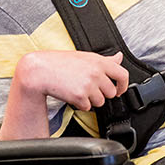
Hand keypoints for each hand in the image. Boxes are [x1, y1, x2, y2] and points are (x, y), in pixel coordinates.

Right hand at [14, 51, 129, 110]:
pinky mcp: (80, 97)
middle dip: (102, 93)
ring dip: (90, 99)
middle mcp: (96, 73)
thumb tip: (119, 57)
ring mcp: (88, 85)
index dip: (123, 85)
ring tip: (77, 88)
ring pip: (100, 102)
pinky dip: (80, 104)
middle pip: (111, 92)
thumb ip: (105, 60)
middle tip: (88, 87)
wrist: (41, 70)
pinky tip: (72, 94)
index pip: (122, 74)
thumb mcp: (85, 56)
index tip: (119, 90)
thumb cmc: (61, 62)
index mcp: (99, 61)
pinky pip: (87, 107)